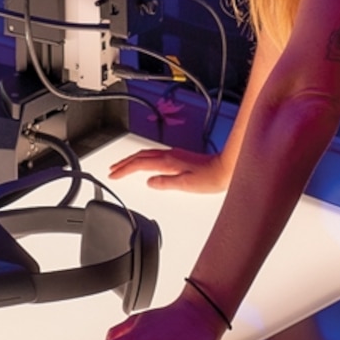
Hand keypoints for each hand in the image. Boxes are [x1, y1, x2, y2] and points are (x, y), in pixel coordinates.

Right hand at [106, 145, 231, 194]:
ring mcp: (174, 155)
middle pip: (140, 156)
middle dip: (124, 162)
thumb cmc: (211, 177)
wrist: (226, 168)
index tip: (113, 174)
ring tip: (124, 166)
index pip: (140, 164)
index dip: (124, 169)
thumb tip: (150, 182)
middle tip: (112, 169)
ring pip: (147, 154)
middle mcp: (169, 155)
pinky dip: (144, 159)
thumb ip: (166, 183)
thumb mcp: (185, 184)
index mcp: (168, 161)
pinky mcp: (179, 157)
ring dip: (133, 159)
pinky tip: (146, 164)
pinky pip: (155, 155)